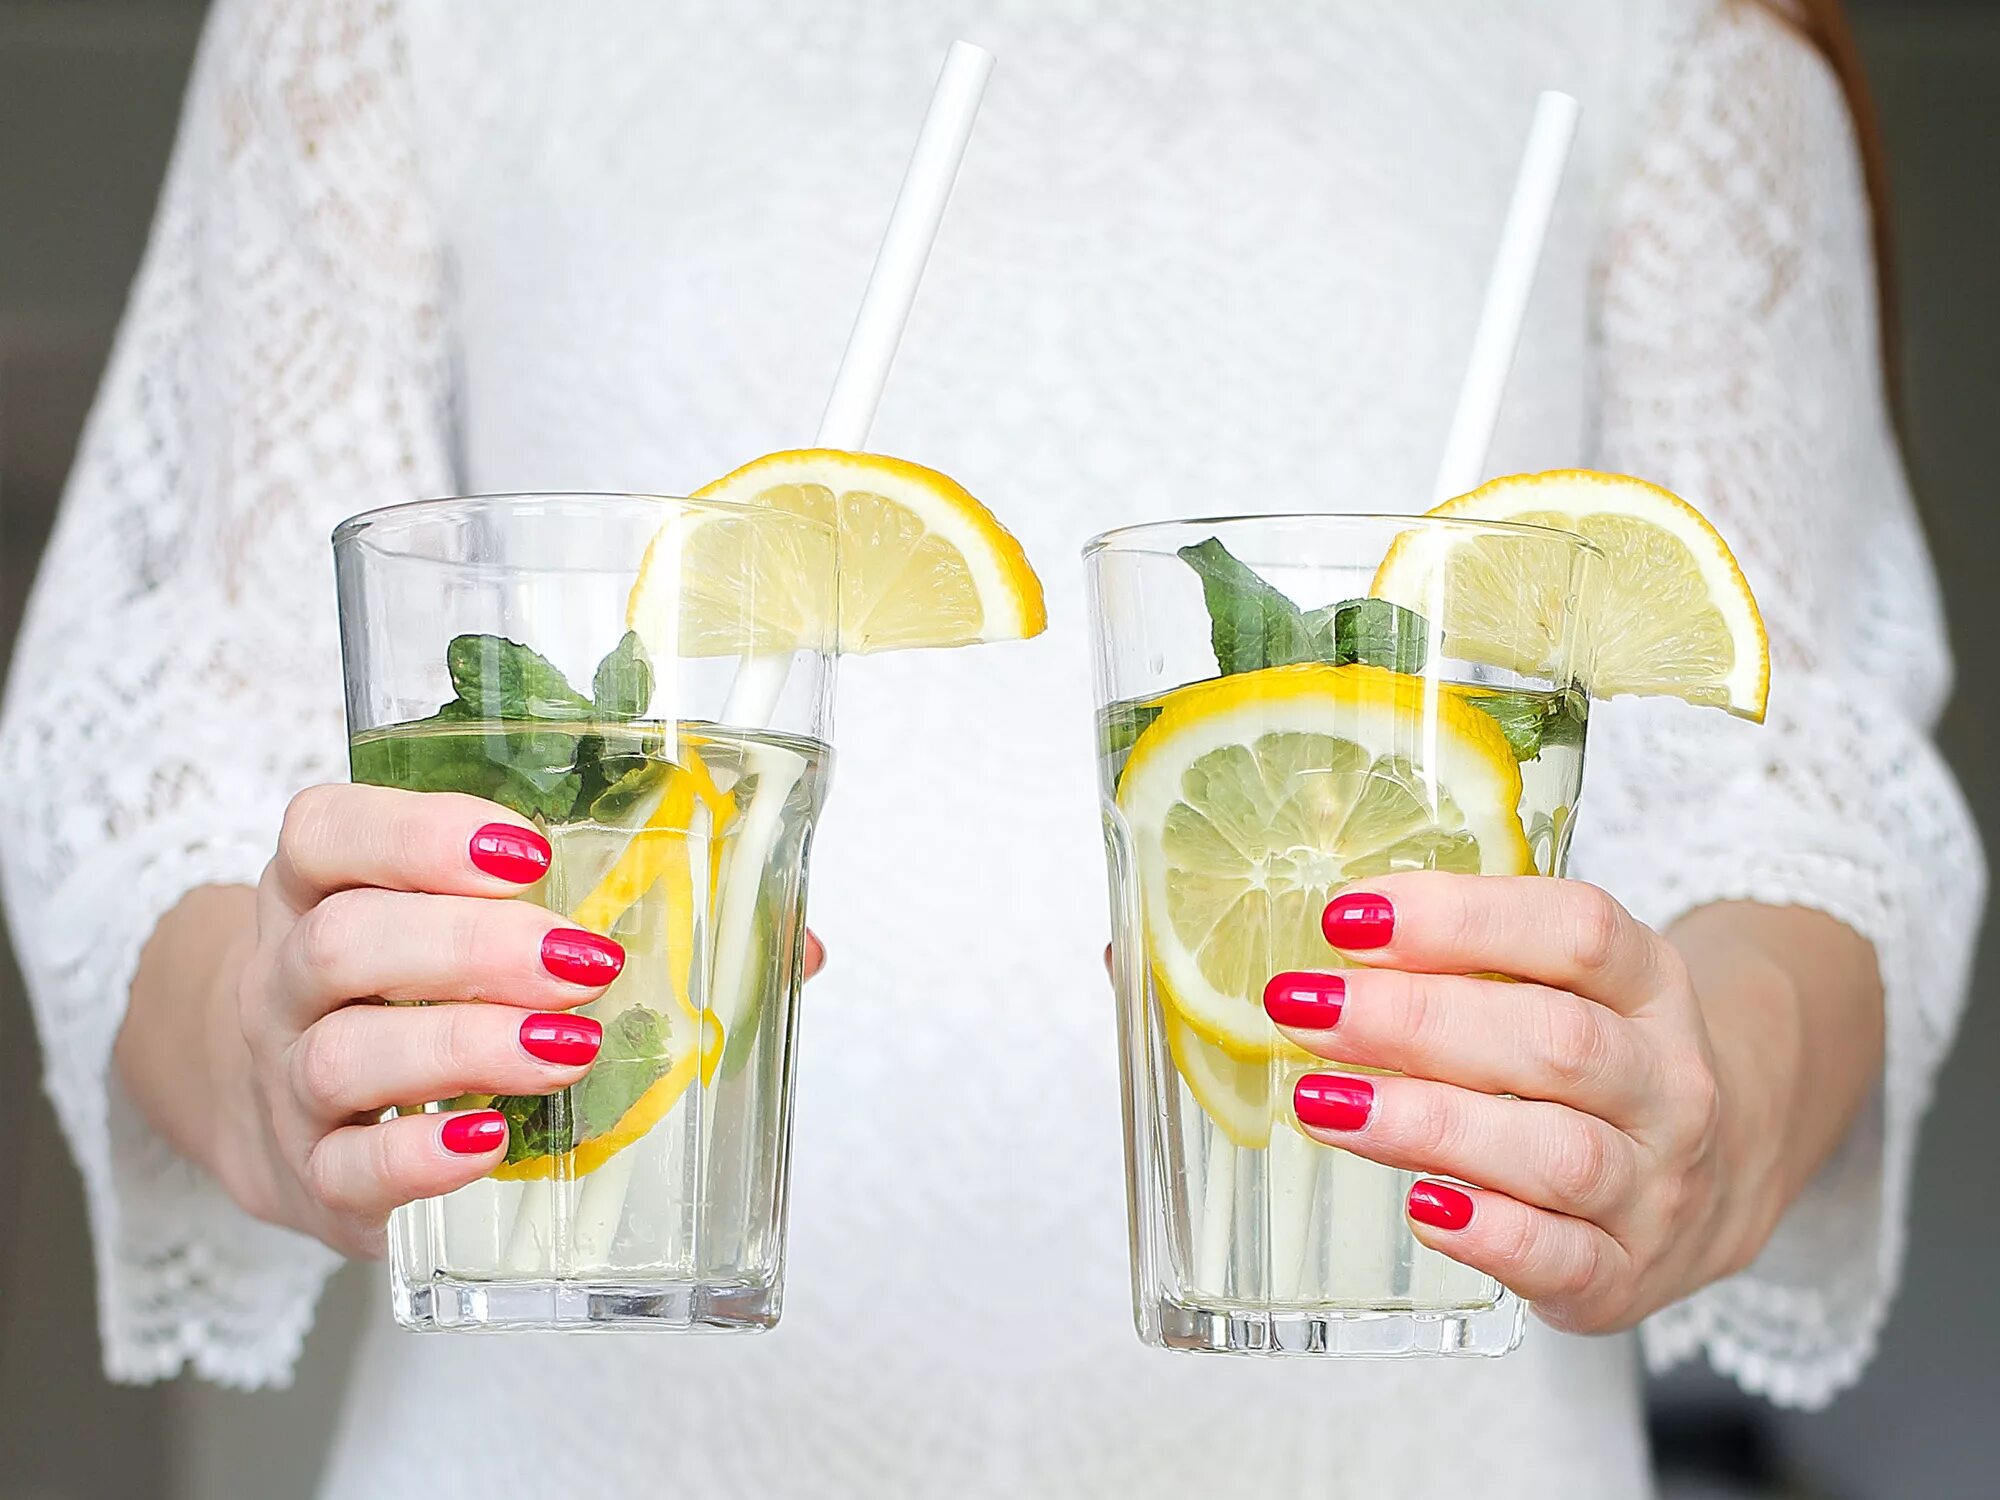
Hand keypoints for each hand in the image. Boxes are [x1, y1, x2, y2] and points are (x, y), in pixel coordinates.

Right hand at [168, 784, 823, 1258]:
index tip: (526, 847)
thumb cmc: (413, 989)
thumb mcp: (472, 923)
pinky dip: (419, 1161)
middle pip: (345, 942)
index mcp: (326, 886)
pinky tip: (491, 1143)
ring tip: (570, 1052)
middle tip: (586, 964)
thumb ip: (618, 908)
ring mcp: (290, 1080)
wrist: (276, 1104)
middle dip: (472, 945)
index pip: (327, 831)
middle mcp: (288, 974)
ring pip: (343, 1055)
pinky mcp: (310, 1178)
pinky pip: (345, 1172)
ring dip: (464, 1047)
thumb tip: (800, 946)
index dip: (418, 832)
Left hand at [1266, 872, 1744, 1334]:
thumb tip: (1326, 946)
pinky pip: (1562, 1260)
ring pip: (1556, 1153)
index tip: (1348, 916)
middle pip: (1556, 1041)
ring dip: (1425, 1125)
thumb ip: (1470, 959)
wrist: (1722, 1177)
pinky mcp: (1626, 1276)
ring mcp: (1655, 1186)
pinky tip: (1419, 1205)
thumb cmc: (1599, 1062)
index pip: (1578, 932)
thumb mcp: (1569, 984)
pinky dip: (1487, 1236)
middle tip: (1304, 1006)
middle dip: (1414, 1020)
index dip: (1461, 918)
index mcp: (1651, 985)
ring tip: (1321, 1102)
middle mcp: (1667, 1084)